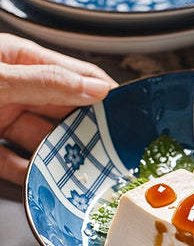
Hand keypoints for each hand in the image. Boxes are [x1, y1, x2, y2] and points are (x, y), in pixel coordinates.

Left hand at [0, 34, 117, 184]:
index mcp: (24, 62)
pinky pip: (18, 164)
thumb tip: (96, 89)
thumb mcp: (0, 77)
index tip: (128, 117)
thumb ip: (48, 82)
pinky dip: (29, 175)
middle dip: (87, 134)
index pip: (79, 76)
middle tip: (109, 154)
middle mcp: (19, 90)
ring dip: (60, 160)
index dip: (106, 95)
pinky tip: (42, 183)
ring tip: (79, 174)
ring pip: (45, 143)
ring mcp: (5, 118)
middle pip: (67, 115)